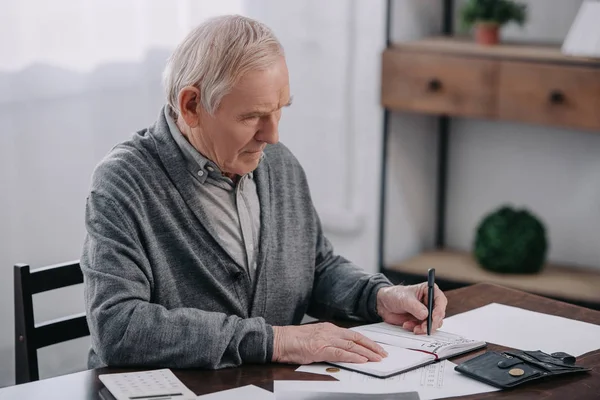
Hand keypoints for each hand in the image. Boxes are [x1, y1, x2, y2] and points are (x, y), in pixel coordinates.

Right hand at [272, 322, 387, 363]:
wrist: (279, 340)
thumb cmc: (293, 341)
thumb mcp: (314, 338)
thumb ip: (327, 341)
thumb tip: (339, 349)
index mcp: (329, 328)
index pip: (353, 334)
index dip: (367, 342)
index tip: (376, 348)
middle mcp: (330, 331)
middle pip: (357, 339)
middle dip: (372, 346)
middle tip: (383, 354)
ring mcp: (326, 339)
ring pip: (352, 346)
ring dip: (367, 353)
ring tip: (377, 358)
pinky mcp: (320, 349)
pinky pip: (341, 353)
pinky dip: (353, 357)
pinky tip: (362, 360)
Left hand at [376, 283, 447, 333]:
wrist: (384, 304)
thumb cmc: (394, 295)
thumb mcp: (404, 299)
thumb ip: (415, 307)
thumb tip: (425, 315)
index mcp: (429, 290)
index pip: (440, 300)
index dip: (439, 310)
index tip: (433, 318)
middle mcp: (430, 301)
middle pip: (439, 314)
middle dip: (431, 323)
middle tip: (422, 328)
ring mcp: (427, 312)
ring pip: (433, 324)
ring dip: (423, 328)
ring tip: (412, 327)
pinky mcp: (422, 321)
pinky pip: (424, 328)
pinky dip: (417, 329)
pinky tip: (407, 325)